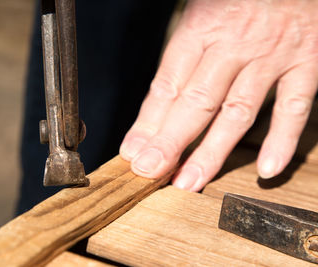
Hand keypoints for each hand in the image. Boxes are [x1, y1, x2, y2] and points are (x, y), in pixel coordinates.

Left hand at [120, 0, 317, 190]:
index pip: (168, 84)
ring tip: (190, 181)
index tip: (134, 151)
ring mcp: (271, 56)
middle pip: (196, 103)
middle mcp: (234, 44)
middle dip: (170, 143)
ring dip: (212, 152)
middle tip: (150, 172)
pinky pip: (294, 106)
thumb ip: (183, 55)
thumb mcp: (201, 12)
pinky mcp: (306, 62)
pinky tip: (266, 169)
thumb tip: (159, 103)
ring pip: (237, 112)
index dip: (148, 122)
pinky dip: (282, 140)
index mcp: (201, 28)